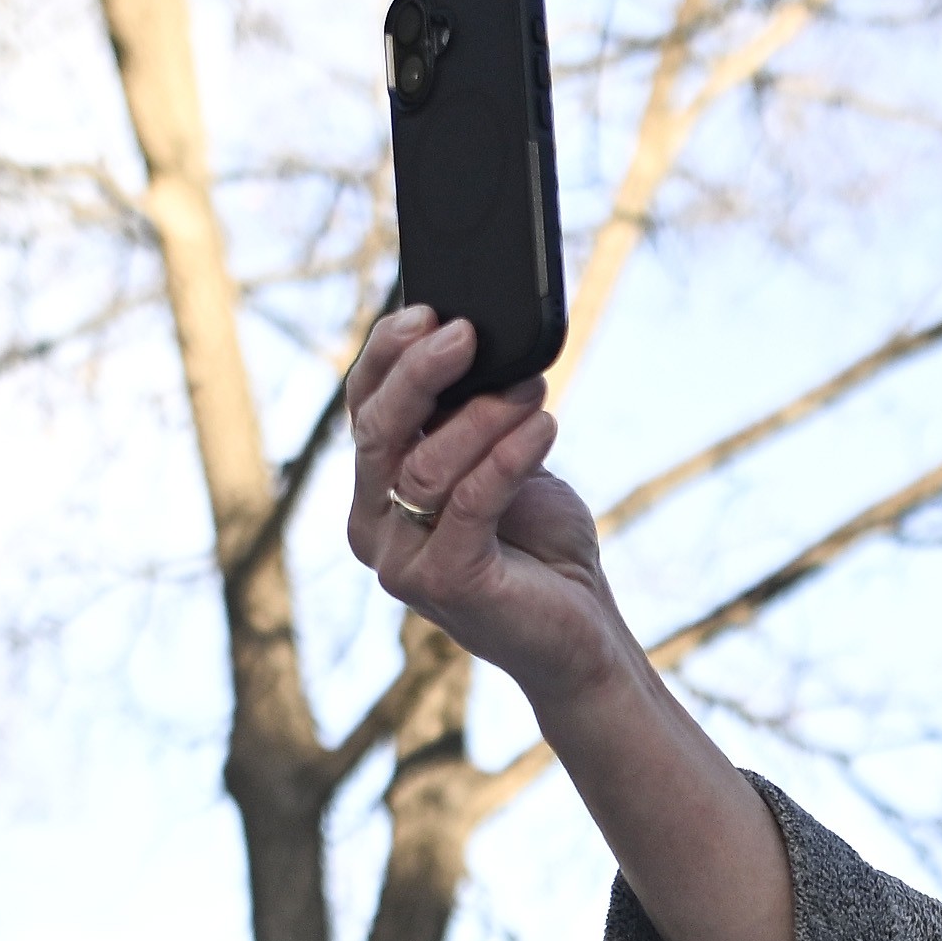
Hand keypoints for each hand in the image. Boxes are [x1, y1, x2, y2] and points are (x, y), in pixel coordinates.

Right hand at [347, 310, 624, 703]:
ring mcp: (400, 561)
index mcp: (375, 490)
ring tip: (534, 390)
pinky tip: (544, 426)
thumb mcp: (501, 460)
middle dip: (421, 371)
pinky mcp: (442, 584)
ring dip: (484, 415)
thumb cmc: (539, 543)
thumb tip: (473, 338)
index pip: (362, 407)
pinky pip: (468, 501)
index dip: (387, 353)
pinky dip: (508, 456)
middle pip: (377, 429)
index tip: (428, 309)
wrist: (578, 631)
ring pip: (425, 464)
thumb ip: (473, 417)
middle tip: (467, 333)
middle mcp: (373, 525)